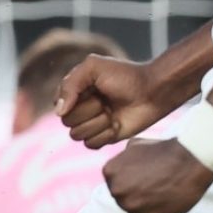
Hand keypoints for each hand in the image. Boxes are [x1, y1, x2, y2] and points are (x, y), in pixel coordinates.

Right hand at [56, 54, 180, 148]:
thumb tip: (58, 113)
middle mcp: (80, 109)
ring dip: (97, 124)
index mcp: (75, 92)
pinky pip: (91, 145)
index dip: (73, 101)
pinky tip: (117, 125)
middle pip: (67, 121)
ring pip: (77, 135)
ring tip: (111, 113)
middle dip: (88, 111)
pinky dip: (104, 135)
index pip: (59, 105)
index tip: (92, 91)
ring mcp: (92, 124)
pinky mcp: (105, 138)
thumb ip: (69, 85)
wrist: (153, 91)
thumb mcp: (92, 68)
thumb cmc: (125, 76)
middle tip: (104, 101)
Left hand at [102, 138, 212, 212]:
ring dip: (147, 205)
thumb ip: (121, 158)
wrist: (190, 161)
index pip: (115, 182)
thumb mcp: (134, 145)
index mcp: (109, 173)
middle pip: (124, 197)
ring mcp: (132, 208)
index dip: (131, 179)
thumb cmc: (163, 150)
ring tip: (164, 192)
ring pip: (136, 210)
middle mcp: (116, 192)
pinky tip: (169, 201)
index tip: (146, 175)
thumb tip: (118, 165)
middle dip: (137, 193)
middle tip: (156, 185)